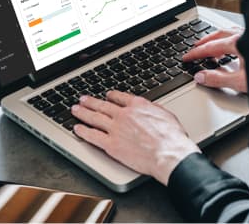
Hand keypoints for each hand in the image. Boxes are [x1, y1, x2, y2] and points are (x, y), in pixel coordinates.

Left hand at [71, 91, 199, 185]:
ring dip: (83, 112)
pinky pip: (92, 136)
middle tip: (82, 99)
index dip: (111, 96)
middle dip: (91, 102)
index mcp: (138, 106)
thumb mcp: (166, 114)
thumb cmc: (172, 137)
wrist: (169, 153)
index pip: (119, 97)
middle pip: (102, 105)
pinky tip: (77, 129)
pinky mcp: (111, 145)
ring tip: (75, 109)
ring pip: (94, 118)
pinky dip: (83, 131)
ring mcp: (115, 129)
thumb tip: (149, 109)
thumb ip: (153, 110)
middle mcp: (124, 114)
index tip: (107, 96)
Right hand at [182, 28, 247, 92]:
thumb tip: (200, 77)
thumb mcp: (242, 82)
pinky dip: (232, 40)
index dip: (196, 53)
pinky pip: (241, 35)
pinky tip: (235, 48)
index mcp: (238, 43)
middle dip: (205, 41)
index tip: (187, 57)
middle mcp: (246, 36)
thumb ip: (219, 79)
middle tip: (196, 47)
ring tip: (213, 47)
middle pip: (219, 35)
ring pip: (231, 33)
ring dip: (219, 39)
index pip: (211, 47)